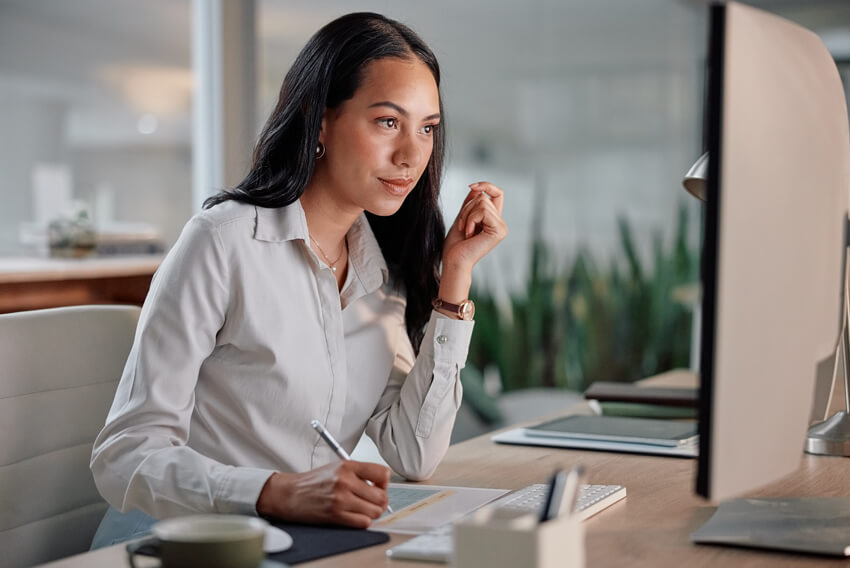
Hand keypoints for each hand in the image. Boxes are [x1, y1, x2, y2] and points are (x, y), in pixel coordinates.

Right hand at [256, 461, 390, 527]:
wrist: (290, 494)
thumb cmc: (312, 482)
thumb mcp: (336, 467)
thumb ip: (358, 473)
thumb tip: (380, 484)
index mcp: (347, 466)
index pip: (382, 473)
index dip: (384, 482)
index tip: (379, 486)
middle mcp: (346, 481)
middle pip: (381, 495)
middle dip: (380, 500)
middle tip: (373, 501)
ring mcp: (341, 499)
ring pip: (375, 511)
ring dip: (372, 513)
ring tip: (363, 509)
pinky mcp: (336, 515)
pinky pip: (363, 522)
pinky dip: (363, 521)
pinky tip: (355, 516)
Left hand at [443, 182, 506, 272]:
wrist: (454, 261)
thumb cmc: (456, 245)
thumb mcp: (462, 218)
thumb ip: (470, 203)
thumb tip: (476, 188)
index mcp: (493, 220)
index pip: (497, 194)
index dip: (486, 185)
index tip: (471, 186)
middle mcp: (500, 223)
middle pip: (484, 197)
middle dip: (467, 208)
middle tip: (462, 226)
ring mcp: (501, 227)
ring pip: (482, 201)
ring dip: (467, 215)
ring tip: (466, 231)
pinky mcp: (499, 230)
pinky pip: (482, 211)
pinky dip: (470, 219)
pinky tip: (469, 234)